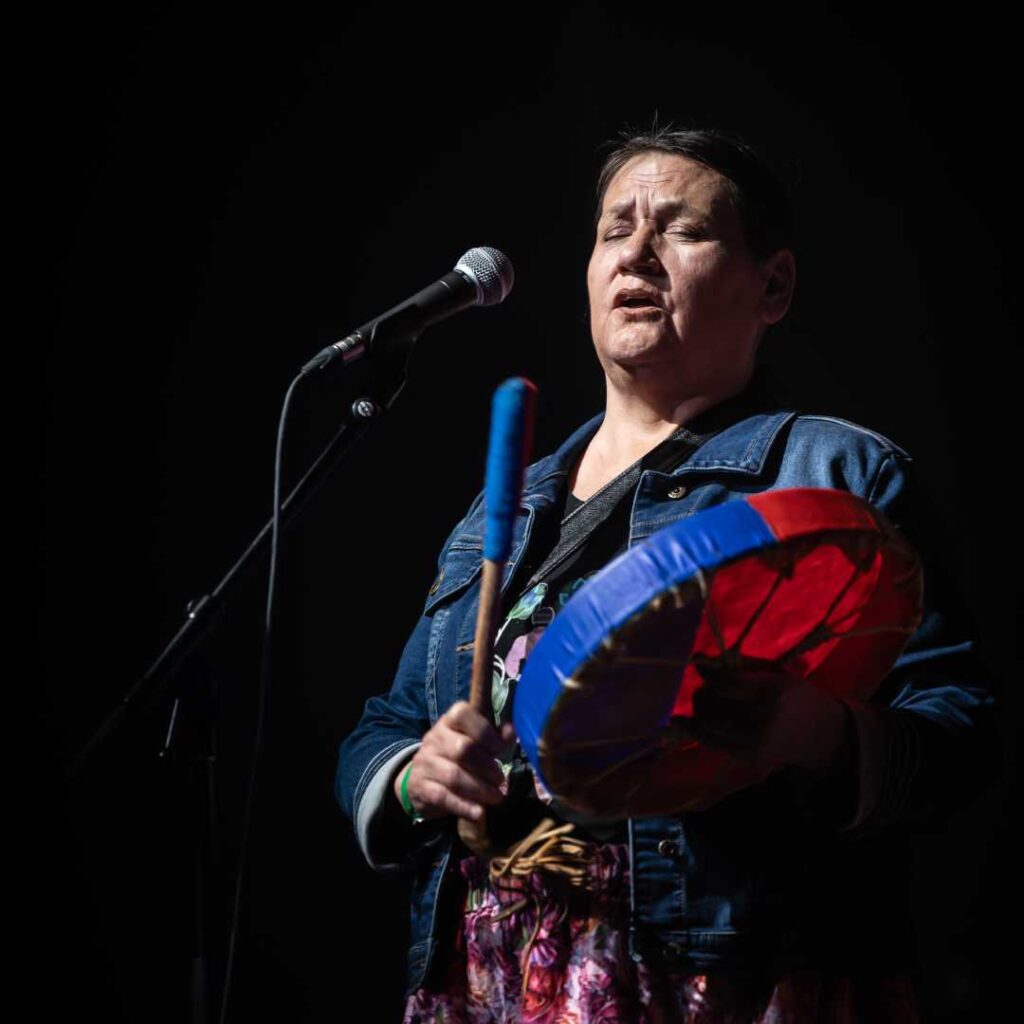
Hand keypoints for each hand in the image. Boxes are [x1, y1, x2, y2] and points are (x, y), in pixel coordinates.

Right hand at [394, 701, 515, 821]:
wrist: (419, 780)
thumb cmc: (454, 757)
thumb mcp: (472, 742)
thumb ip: (493, 737)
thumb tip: (510, 731)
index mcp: (448, 722)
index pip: (462, 714)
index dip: (485, 732)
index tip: (500, 749)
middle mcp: (434, 738)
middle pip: (462, 749)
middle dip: (487, 767)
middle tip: (500, 780)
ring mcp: (424, 763)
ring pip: (453, 776)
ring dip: (480, 789)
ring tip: (496, 797)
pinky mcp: (420, 787)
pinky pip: (443, 797)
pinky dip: (464, 806)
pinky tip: (479, 812)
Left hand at [687, 659, 849, 773]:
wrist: (822, 735)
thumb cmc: (797, 696)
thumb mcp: (778, 673)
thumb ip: (744, 665)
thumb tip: (704, 659)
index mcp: (771, 692)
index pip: (727, 683)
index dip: (708, 672)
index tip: (699, 663)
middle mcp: (762, 718)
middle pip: (713, 705)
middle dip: (703, 692)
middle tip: (704, 686)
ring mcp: (754, 742)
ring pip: (709, 725)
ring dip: (700, 710)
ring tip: (703, 701)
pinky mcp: (749, 757)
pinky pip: (713, 743)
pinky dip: (696, 730)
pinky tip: (683, 721)